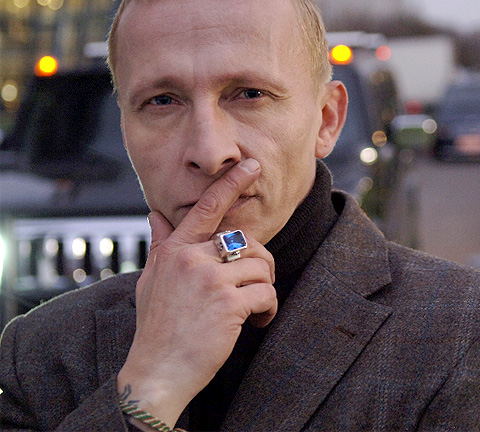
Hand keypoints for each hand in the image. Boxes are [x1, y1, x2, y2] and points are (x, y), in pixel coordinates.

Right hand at [117, 159, 277, 427]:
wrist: (156, 373)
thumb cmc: (156, 327)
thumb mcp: (150, 281)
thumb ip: (160, 245)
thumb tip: (155, 213)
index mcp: (175, 250)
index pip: (207, 208)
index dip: (231, 184)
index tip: (251, 165)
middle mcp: (191, 258)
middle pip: (248, 242)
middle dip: (260, 264)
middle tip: (256, 288)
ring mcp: (210, 280)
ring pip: (261, 268)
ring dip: (265, 290)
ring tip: (253, 310)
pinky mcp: (228, 304)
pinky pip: (267, 293)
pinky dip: (269, 310)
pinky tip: (257, 323)